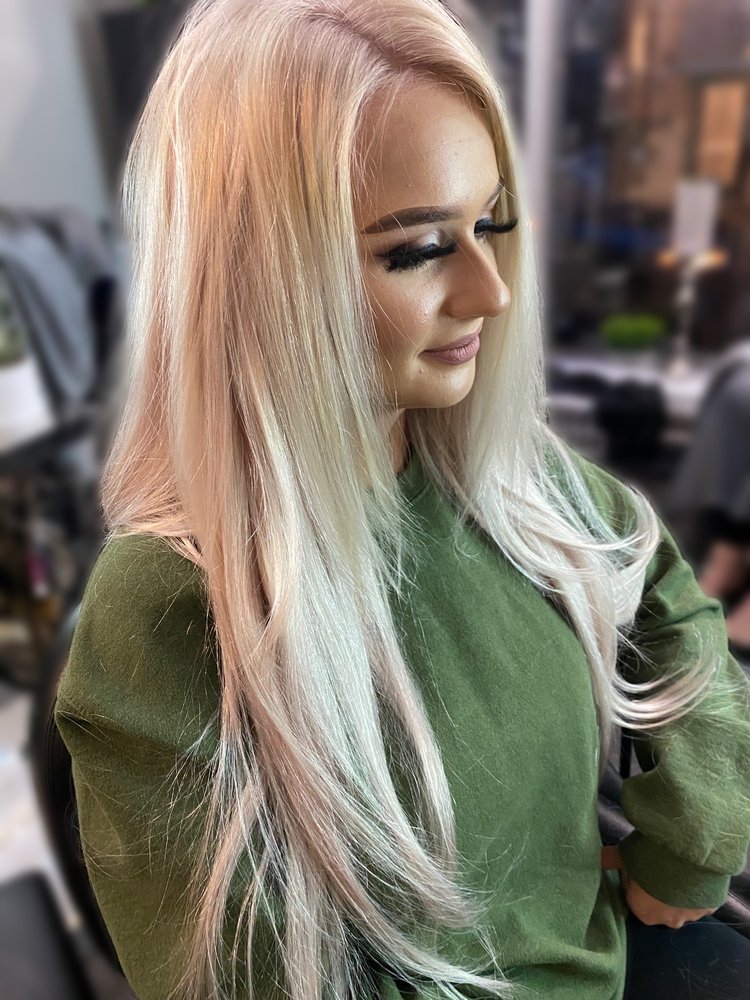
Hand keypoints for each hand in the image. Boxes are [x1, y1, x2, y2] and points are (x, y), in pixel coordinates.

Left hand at [600, 845, 716, 928]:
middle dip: (658, 890)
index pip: (637, 900)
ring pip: (681, 905)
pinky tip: (692, 872)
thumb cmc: (649, 859)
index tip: (639, 868)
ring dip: (679, 891)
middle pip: (659, 905)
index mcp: (642, 913)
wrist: (687, 857)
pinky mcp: (709, 907)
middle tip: (658, 867)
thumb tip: (587, 855)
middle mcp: (667, 922)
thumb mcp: (624, 857)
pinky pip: (700, 899)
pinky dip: (696, 888)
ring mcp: (690, 916)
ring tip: (676, 867)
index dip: (637, 882)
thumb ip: (607, 860)